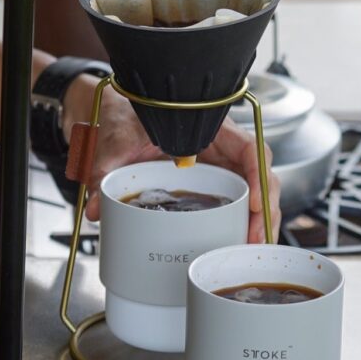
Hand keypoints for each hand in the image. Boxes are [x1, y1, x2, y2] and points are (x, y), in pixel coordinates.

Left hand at [64, 78, 280, 242]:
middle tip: (255, 240)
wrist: (116, 112)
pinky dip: (241, 218)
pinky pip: (234, 197)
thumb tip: (97, 207)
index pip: (248, 147)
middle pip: (259, 174)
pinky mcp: (208, 179)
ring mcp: (216, 163)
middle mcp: (218, 144)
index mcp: (206, 126)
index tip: (254, 203)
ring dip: (257, 218)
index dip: (259, 176)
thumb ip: (106, 169)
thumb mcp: (116, 139)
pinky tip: (238, 239)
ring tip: (251, 247)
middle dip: (264, 209)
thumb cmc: (125, 113)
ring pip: (252, 188)